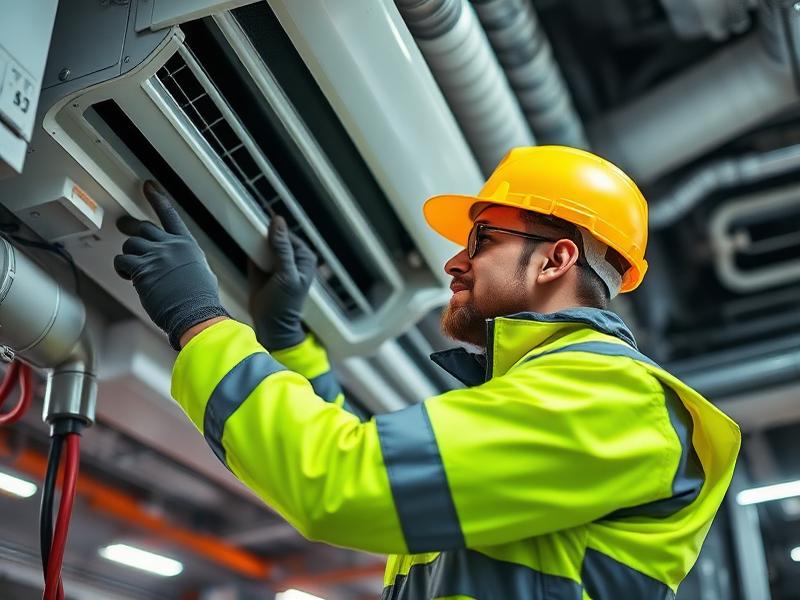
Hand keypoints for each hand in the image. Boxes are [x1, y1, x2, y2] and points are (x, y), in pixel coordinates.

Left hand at [114, 181, 228, 349]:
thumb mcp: (200, 271)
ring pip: (130, 245)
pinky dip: (122, 269)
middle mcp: (171, 245)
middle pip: (144, 229)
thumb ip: (184, 260)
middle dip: (130, 226)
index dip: (157, 198)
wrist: (196, 314)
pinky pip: (122, 261)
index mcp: (187, 245)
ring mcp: (156, 256)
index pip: (169, 215)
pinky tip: (128, 277)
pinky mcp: (142, 269)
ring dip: (129, 257)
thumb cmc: (200, 299)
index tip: (148, 186)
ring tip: (132, 270)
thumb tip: (173, 264)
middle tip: (123, 225)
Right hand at [249, 216, 316, 349]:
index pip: (287, 234)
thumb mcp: (286, 275)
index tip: (258, 223)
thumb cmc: (284, 303)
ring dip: (254, 239)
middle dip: (263, 233)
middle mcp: (290, 257)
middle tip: (248, 224)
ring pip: (264, 243)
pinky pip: (254, 252)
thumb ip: (282, 248)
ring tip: (243, 232)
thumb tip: (277, 221)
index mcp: (302, 257)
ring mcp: (275, 262)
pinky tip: (242, 243)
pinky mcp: (261, 268)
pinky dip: (248, 248)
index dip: (274, 229)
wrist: (270, 326)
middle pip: (275, 237)